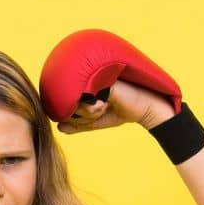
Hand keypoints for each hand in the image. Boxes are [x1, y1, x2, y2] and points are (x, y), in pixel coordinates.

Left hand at [57, 79, 176, 133]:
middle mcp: (84, 79)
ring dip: (89, 114)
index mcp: (83, 87)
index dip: (73, 118)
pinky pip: (83, 101)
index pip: (66, 105)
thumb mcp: (96, 121)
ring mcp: (90, 77)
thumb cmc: (121, 112)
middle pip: (67, 106)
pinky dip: (93, 109)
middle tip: (100, 111)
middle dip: (82, 117)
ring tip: (104, 106)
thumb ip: (78, 124)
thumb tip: (59, 127)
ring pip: (73, 104)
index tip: (91, 118)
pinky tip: (106, 104)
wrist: (143, 108)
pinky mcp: (97, 79)